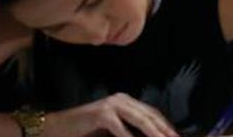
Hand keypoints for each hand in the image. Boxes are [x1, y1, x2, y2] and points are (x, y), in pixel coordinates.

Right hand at [43, 93, 177, 136]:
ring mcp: (112, 105)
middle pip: (149, 115)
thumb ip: (129, 131)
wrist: (56, 127)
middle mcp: (122, 99)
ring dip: (153, 133)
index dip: (165, 125)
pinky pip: (120, 129)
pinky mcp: (101, 114)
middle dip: (164, 129)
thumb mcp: (112, 130)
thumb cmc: (85, 131)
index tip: (176, 135)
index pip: (152, 113)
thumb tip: (151, 136)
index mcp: (126, 101)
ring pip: (139, 120)